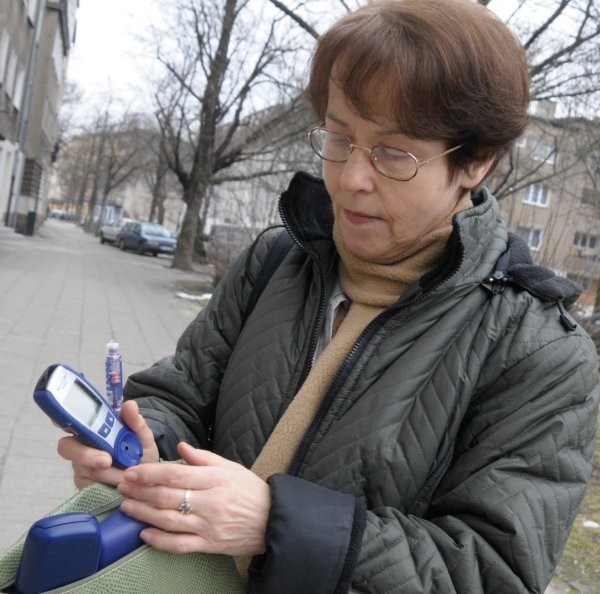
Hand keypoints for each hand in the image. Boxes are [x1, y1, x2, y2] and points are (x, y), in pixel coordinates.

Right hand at [57, 400, 159, 488]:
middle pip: (68, 447)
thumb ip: (135, 422)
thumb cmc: (140, 453)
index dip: (64, 419)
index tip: (70, 424)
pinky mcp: (83, 486)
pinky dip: (106, 485)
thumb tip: (129, 405)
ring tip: (126, 475)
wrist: (147, 478)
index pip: (71, 421)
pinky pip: (88, 486)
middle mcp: (81, 446)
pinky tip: (120, 485)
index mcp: (93, 429)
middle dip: (86, 455)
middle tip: (106, 461)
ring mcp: (80, 467)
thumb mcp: (143, 437)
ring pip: (83, 469)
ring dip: (106, 473)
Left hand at [117, 442, 270, 556]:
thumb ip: (204, 458)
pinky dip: (159, 541)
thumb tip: (179, 447)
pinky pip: (179, 545)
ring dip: (143, 513)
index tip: (133, 471)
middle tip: (123, 486)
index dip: (150, 473)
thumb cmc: (250, 490)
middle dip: (140, 491)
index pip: (176, 474)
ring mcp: (208, 525)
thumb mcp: (231, 467)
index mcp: (215, 479)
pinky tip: (144, 534)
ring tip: (127, 506)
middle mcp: (210, 502)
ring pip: (168, 520)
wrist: (272, 520)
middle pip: (167, 496)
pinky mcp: (209, 545)